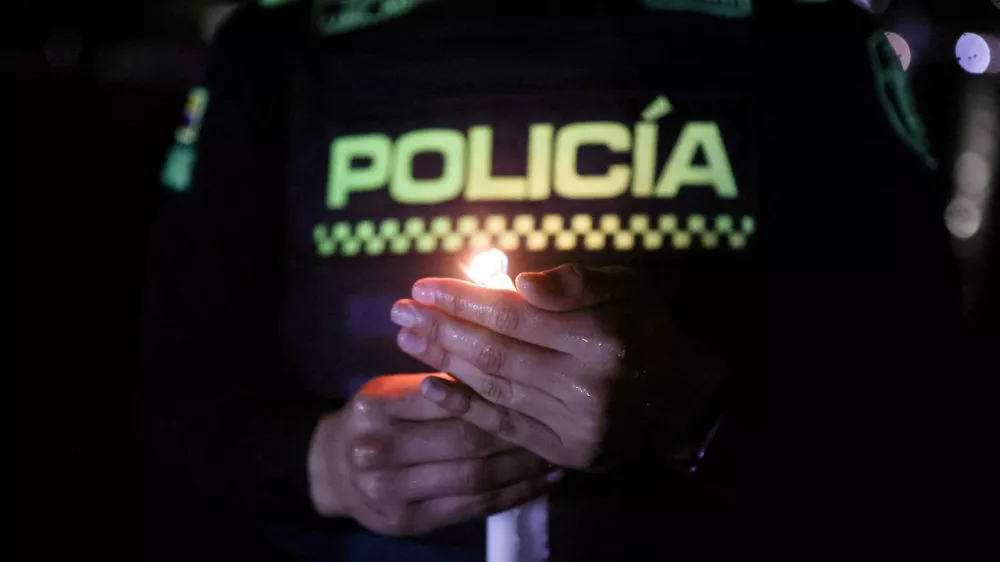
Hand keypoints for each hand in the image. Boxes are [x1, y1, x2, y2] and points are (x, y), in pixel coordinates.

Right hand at [308, 373, 559, 535]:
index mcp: (376, 407)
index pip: (449, 397)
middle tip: (555, 421)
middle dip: (517, 432)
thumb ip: (440, 380)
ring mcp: (391, 492)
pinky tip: (540, 483)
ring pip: (474, 477)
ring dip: (522, 466)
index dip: (496, 392)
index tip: (535, 385)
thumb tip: (506, 360)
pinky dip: (512, 495)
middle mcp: (378, 451)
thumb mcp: (393, 389)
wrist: (333, 471)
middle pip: (465, 440)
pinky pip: (472, 508)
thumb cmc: (375, 420)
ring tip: (556, 452)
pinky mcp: (409, 522)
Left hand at [389, 265, 726, 469]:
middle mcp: (590, 385)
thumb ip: (574, 282)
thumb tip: (517, 283)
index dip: (463, 300)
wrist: (684, 398)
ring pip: (496, 389)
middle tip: (399, 311)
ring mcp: (578, 425)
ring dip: (443, 362)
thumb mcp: (626, 288)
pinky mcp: (569, 453)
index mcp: (603, 335)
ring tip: (407, 339)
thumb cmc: (646, 328)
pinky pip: (507, 427)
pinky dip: (465, 407)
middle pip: (496, 352)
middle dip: (441, 329)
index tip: (423, 287)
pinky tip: (429, 387)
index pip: (514, 315)